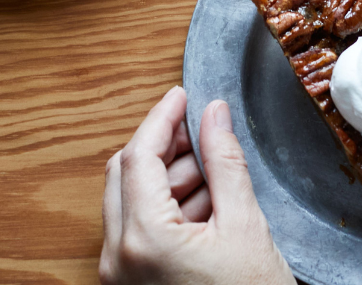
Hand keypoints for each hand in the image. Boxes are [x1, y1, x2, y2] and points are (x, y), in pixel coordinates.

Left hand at [100, 86, 295, 284]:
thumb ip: (224, 162)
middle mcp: (116, 258)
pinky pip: (135, 231)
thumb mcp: (245, 226)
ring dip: (166, 177)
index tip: (181, 95)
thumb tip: (213, 113)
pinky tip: (205, 207)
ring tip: (213, 175)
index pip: (138, 155)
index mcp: (142, 239)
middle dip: (161, 146)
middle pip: (124, 173)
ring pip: (128, 201)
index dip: (161, 117)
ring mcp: (119, 277)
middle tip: (197, 130)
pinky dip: (164, 208)